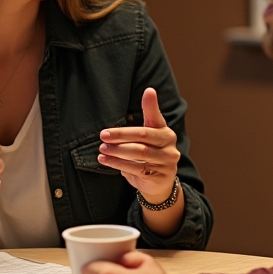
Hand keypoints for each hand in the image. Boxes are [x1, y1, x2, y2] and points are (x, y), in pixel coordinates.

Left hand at [98, 88, 179, 203]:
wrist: (158, 183)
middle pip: (143, 137)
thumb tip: (149, 90)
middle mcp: (169, 146)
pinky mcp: (160, 177)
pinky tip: (106, 160)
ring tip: (102, 149)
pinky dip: (118, 164)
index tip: (148, 91)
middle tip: (103, 135)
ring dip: (117, 151)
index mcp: (166, 133)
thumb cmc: (150, 154)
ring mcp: (166, 162)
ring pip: (139, 154)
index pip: (156, 117)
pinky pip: (136, 169)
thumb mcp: (149, 135)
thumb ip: (148, 115)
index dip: (151, 105)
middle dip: (121, 135)